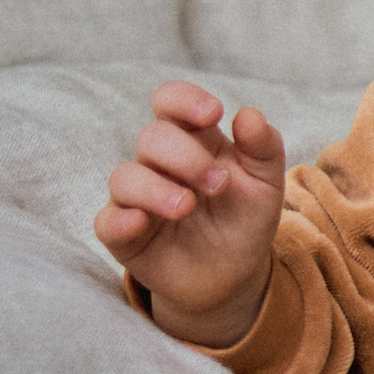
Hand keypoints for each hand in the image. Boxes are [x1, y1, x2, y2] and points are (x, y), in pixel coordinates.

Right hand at [93, 82, 286, 346]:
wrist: (235, 273)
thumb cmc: (244, 218)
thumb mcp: (266, 183)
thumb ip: (264, 148)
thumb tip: (248, 114)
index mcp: (193, 141)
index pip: (170, 103)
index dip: (183, 100)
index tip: (212, 113)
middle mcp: (159, 163)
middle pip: (152, 137)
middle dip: (186, 156)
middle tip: (220, 184)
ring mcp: (138, 198)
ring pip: (125, 177)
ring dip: (156, 189)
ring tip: (187, 207)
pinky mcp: (125, 234)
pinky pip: (107, 221)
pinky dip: (120, 220)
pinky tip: (140, 222)